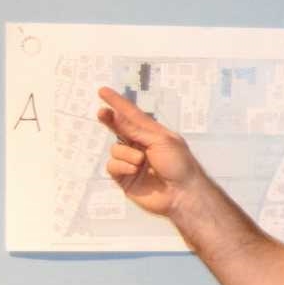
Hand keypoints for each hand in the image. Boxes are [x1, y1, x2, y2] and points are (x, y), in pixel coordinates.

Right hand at [95, 86, 211, 218]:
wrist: (181, 193)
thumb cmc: (179, 164)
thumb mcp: (161, 141)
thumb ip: (136, 130)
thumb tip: (117, 116)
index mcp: (153, 133)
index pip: (132, 115)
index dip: (118, 103)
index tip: (103, 91)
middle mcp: (140, 145)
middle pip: (119, 128)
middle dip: (110, 120)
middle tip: (102, 113)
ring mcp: (131, 161)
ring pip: (115, 149)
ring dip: (127, 153)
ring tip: (142, 162)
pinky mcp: (124, 177)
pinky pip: (112, 165)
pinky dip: (122, 166)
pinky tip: (135, 170)